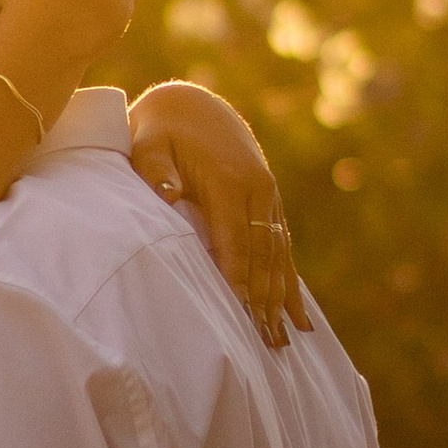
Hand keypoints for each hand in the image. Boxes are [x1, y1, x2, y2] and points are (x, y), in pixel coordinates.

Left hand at [129, 82, 304, 344]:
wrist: (192, 105)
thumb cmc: (161, 131)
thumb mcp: (148, 143)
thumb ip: (155, 170)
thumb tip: (167, 195)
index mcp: (229, 178)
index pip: (234, 238)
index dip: (238, 276)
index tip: (240, 312)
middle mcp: (257, 188)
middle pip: (263, 254)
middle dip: (264, 299)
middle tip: (266, 342)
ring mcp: (269, 196)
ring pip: (279, 254)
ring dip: (281, 298)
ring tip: (283, 339)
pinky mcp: (271, 202)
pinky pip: (284, 248)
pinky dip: (290, 282)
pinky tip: (300, 315)